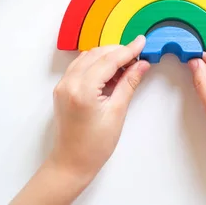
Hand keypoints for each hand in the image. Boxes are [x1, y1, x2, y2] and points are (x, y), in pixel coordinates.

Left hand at [11, 37, 149, 204]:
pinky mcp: (62, 88)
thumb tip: (142, 64)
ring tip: (127, 65)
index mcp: (83, 90)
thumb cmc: (94, 145)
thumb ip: (129, 83)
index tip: (142, 42)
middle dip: (119, 52)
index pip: (108, 60)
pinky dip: (97, 63)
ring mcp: (63, 84)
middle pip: (97, 54)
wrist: (71, 163)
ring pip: (88, 57)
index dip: (128, 50)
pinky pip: (81, 66)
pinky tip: (111, 72)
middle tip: (138, 57)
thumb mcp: (117, 112)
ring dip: (108, 56)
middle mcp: (69, 83)